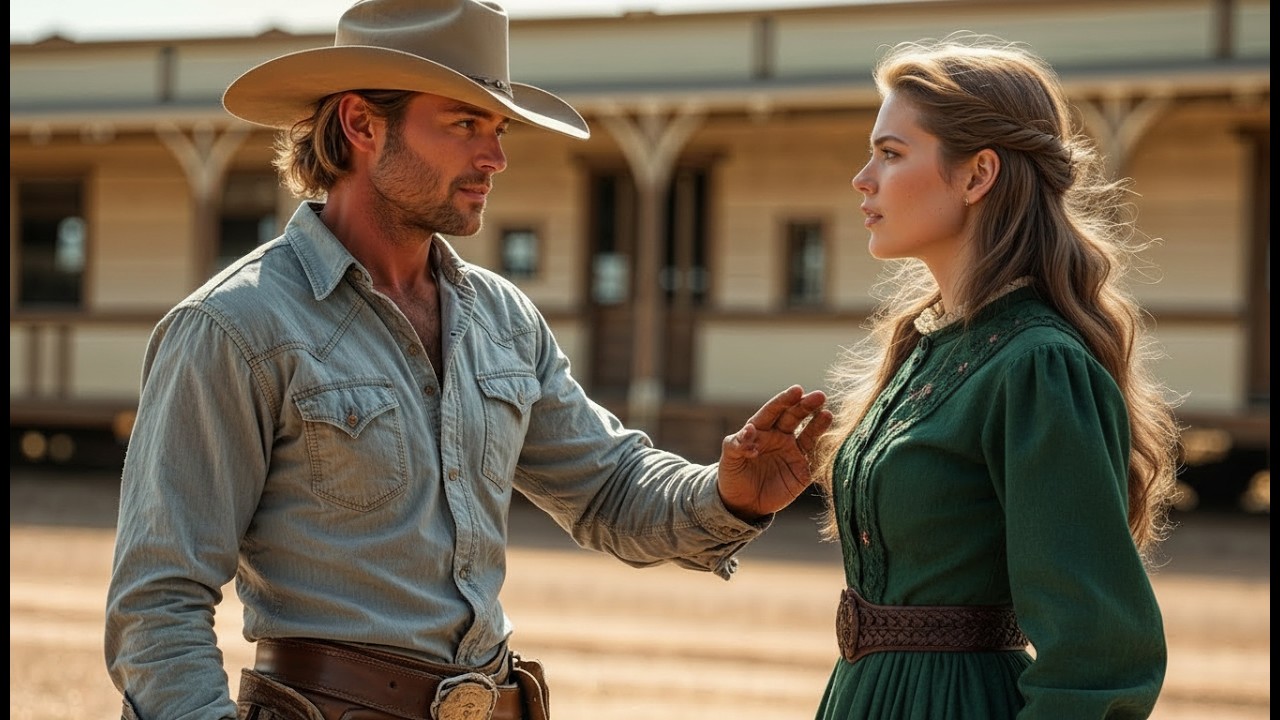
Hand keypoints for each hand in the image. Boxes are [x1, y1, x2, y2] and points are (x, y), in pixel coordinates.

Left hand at [717, 385, 832, 521]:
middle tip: (819, 396)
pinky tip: (832, 440)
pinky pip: (815, 457)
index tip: (797, 390)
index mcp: (761, 429)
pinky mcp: (803, 470)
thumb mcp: (729, 459)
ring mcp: (793, 452)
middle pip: (794, 417)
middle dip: (806, 406)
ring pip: (808, 434)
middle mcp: (779, 436)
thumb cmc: (732, 476)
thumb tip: (749, 430)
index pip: (774, 411)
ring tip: (827, 414)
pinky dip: (824, 449)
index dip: (785, 400)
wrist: (742, 503)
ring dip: (818, 424)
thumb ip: (737, 444)